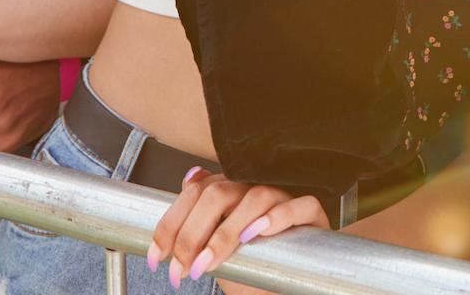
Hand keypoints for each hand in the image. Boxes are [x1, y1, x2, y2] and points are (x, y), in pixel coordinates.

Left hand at [145, 170, 328, 293]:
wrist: (281, 286)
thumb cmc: (252, 265)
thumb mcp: (214, 250)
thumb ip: (196, 223)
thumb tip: (182, 185)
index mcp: (229, 190)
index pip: (195, 192)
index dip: (172, 224)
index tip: (158, 256)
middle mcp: (254, 187)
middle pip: (219, 194)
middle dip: (193, 234)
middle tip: (183, 268)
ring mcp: (283, 197)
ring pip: (255, 198)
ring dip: (227, 232)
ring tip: (210, 261)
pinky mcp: (311, 213)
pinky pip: (299, 205)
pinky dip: (278, 217)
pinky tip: (259, 233)